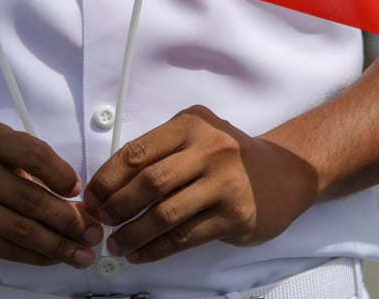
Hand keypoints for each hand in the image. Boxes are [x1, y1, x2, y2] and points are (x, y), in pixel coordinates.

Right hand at [0, 121, 101, 266]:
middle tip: (93, 232)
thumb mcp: (2, 152)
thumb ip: (37, 168)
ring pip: (22, 229)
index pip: (34, 155)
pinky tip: (54, 256)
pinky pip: (8, 248)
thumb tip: (79, 205)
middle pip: (31, 199)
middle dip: (69, 220)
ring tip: (82, 253)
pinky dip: (36, 255)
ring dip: (58, 245)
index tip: (80, 193)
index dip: (62, 176)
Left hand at [84, 105, 316, 263]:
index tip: (92, 197)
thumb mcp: (197, 136)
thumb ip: (160, 151)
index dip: (108, 178)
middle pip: (149, 183)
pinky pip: (185, 237)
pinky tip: (141, 254)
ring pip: (165, 214)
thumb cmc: (231, 156)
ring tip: (117, 244)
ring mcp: (225, 183)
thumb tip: (109, 186)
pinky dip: (156, 249)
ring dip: (133, 233)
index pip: (137, 151)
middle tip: (101, 221)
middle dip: (117, 207)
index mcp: (191, 124)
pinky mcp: (235, 215)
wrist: (286, 173)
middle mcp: (210, 149)